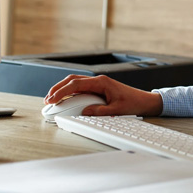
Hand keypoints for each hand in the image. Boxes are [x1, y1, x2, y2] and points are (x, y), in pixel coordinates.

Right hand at [44, 74, 162, 116]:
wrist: (145, 101)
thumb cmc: (133, 103)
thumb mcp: (116, 110)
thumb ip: (100, 111)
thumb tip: (84, 111)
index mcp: (102, 82)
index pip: (76, 84)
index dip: (62, 91)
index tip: (52, 99)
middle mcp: (98, 80)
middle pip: (72, 80)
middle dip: (58, 89)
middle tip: (47, 100)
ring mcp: (98, 84)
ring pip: (75, 83)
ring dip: (63, 90)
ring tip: (52, 100)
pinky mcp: (99, 89)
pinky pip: (81, 88)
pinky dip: (71, 93)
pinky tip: (65, 100)